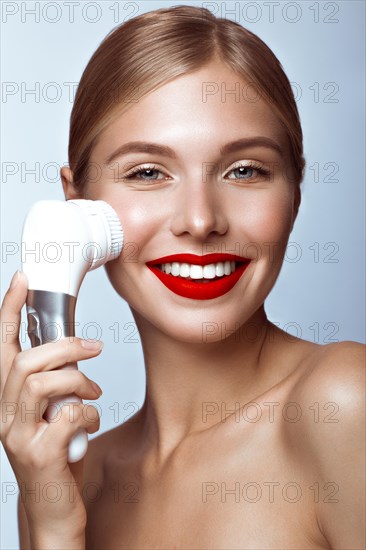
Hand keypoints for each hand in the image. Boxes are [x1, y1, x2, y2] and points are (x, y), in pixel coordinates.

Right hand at [0, 271, 102, 542]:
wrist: (52, 511)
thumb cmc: (56, 457)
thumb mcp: (51, 415)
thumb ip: (54, 386)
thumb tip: (75, 354)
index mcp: (7, 400)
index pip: (2, 346)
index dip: (9, 310)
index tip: (22, 279)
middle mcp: (4, 416)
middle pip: (25, 361)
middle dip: (65, 347)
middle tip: (94, 348)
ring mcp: (18, 437)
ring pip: (41, 383)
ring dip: (78, 380)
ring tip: (94, 393)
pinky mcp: (39, 456)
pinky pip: (68, 415)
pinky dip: (88, 414)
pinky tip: (90, 423)